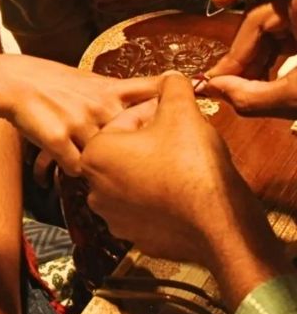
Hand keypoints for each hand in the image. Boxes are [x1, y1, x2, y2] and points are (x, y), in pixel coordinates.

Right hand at [0, 54, 158, 168]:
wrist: (13, 83)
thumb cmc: (52, 82)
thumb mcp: (90, 79)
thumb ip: (117, 93)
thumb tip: (151, 99)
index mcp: (109, 90)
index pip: (152, 92)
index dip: (171, 103)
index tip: (190, 111)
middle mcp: (99, 106)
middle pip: (135, 137)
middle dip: (139, 151)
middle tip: (144, 163)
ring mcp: (79, 123)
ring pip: (103, 159)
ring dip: (101, 165)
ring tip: (99, 167)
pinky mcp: (58, 140)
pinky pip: (76, 169)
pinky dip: (74, 168)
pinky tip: (68, 160)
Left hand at [73, 73, 290, 308]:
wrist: (219, 224)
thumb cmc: (192, 165)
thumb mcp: (182, 111)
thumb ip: (171, 87)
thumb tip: (171, 77)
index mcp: (95, 154)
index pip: (126, 119)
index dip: (157, 112)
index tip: (178, 117)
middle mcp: (95, 188)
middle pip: (127, 150)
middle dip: (153, 140)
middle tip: (182, 139)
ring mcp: (114, 216)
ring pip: (136, 178)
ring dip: (156, 168)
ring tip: (185, 165)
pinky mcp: (135, 236)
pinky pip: (147, 205)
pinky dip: (162, 196)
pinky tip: (184, 191)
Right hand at [204, 0, 296, 114]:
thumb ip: (250, 95)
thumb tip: (212, 87)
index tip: (218, 3)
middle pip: (262, 12)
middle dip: (243, 46)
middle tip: (228, 80)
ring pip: (273, 27)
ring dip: (255, 55)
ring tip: (246, 85)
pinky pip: (288, 35)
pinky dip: (272, 55)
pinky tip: (263, 81)